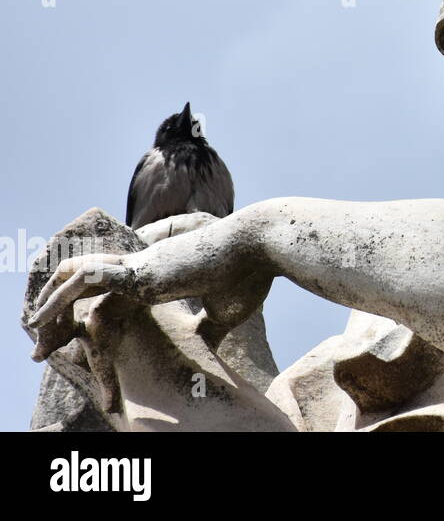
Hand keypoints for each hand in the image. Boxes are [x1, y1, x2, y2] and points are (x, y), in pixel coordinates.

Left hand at [27, 220, 272, 360]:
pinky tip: (41, 317)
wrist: (261, 245)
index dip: (93, 318)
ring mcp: (140, 267)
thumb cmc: (250, 275)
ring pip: (78, 282)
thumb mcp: (225, 311)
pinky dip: (59, 299)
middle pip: (89, 287)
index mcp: (163, 276)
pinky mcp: (140, 271)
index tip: (77, 340)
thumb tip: (206, 344)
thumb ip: (208, 327)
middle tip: (43, 345)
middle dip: (61, 314)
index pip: (115, 296)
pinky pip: (85, 281)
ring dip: (52, 307)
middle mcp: (146, 267)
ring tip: (35, 335)